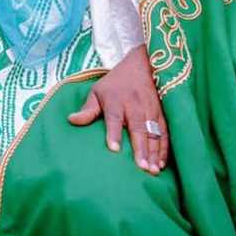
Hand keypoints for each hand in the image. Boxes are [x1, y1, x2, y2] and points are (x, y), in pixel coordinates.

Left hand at [67, 45, 168, 174]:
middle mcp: (135, 105)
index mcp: (116, 100)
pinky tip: (160, 163)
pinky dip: (164, 148)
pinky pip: (165, 133)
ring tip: (152, 171)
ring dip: (154, 152)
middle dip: (140, 148)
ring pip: (154, 133)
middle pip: (138, 128)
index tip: (113, 149)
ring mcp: (150, 109)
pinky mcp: (161, 113)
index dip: (114, 133)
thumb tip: (71, 120)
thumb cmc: (115, 83)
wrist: (142, 64)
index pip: (114, 117)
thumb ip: (88, 109)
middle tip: (141, 167)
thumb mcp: (98, 91)